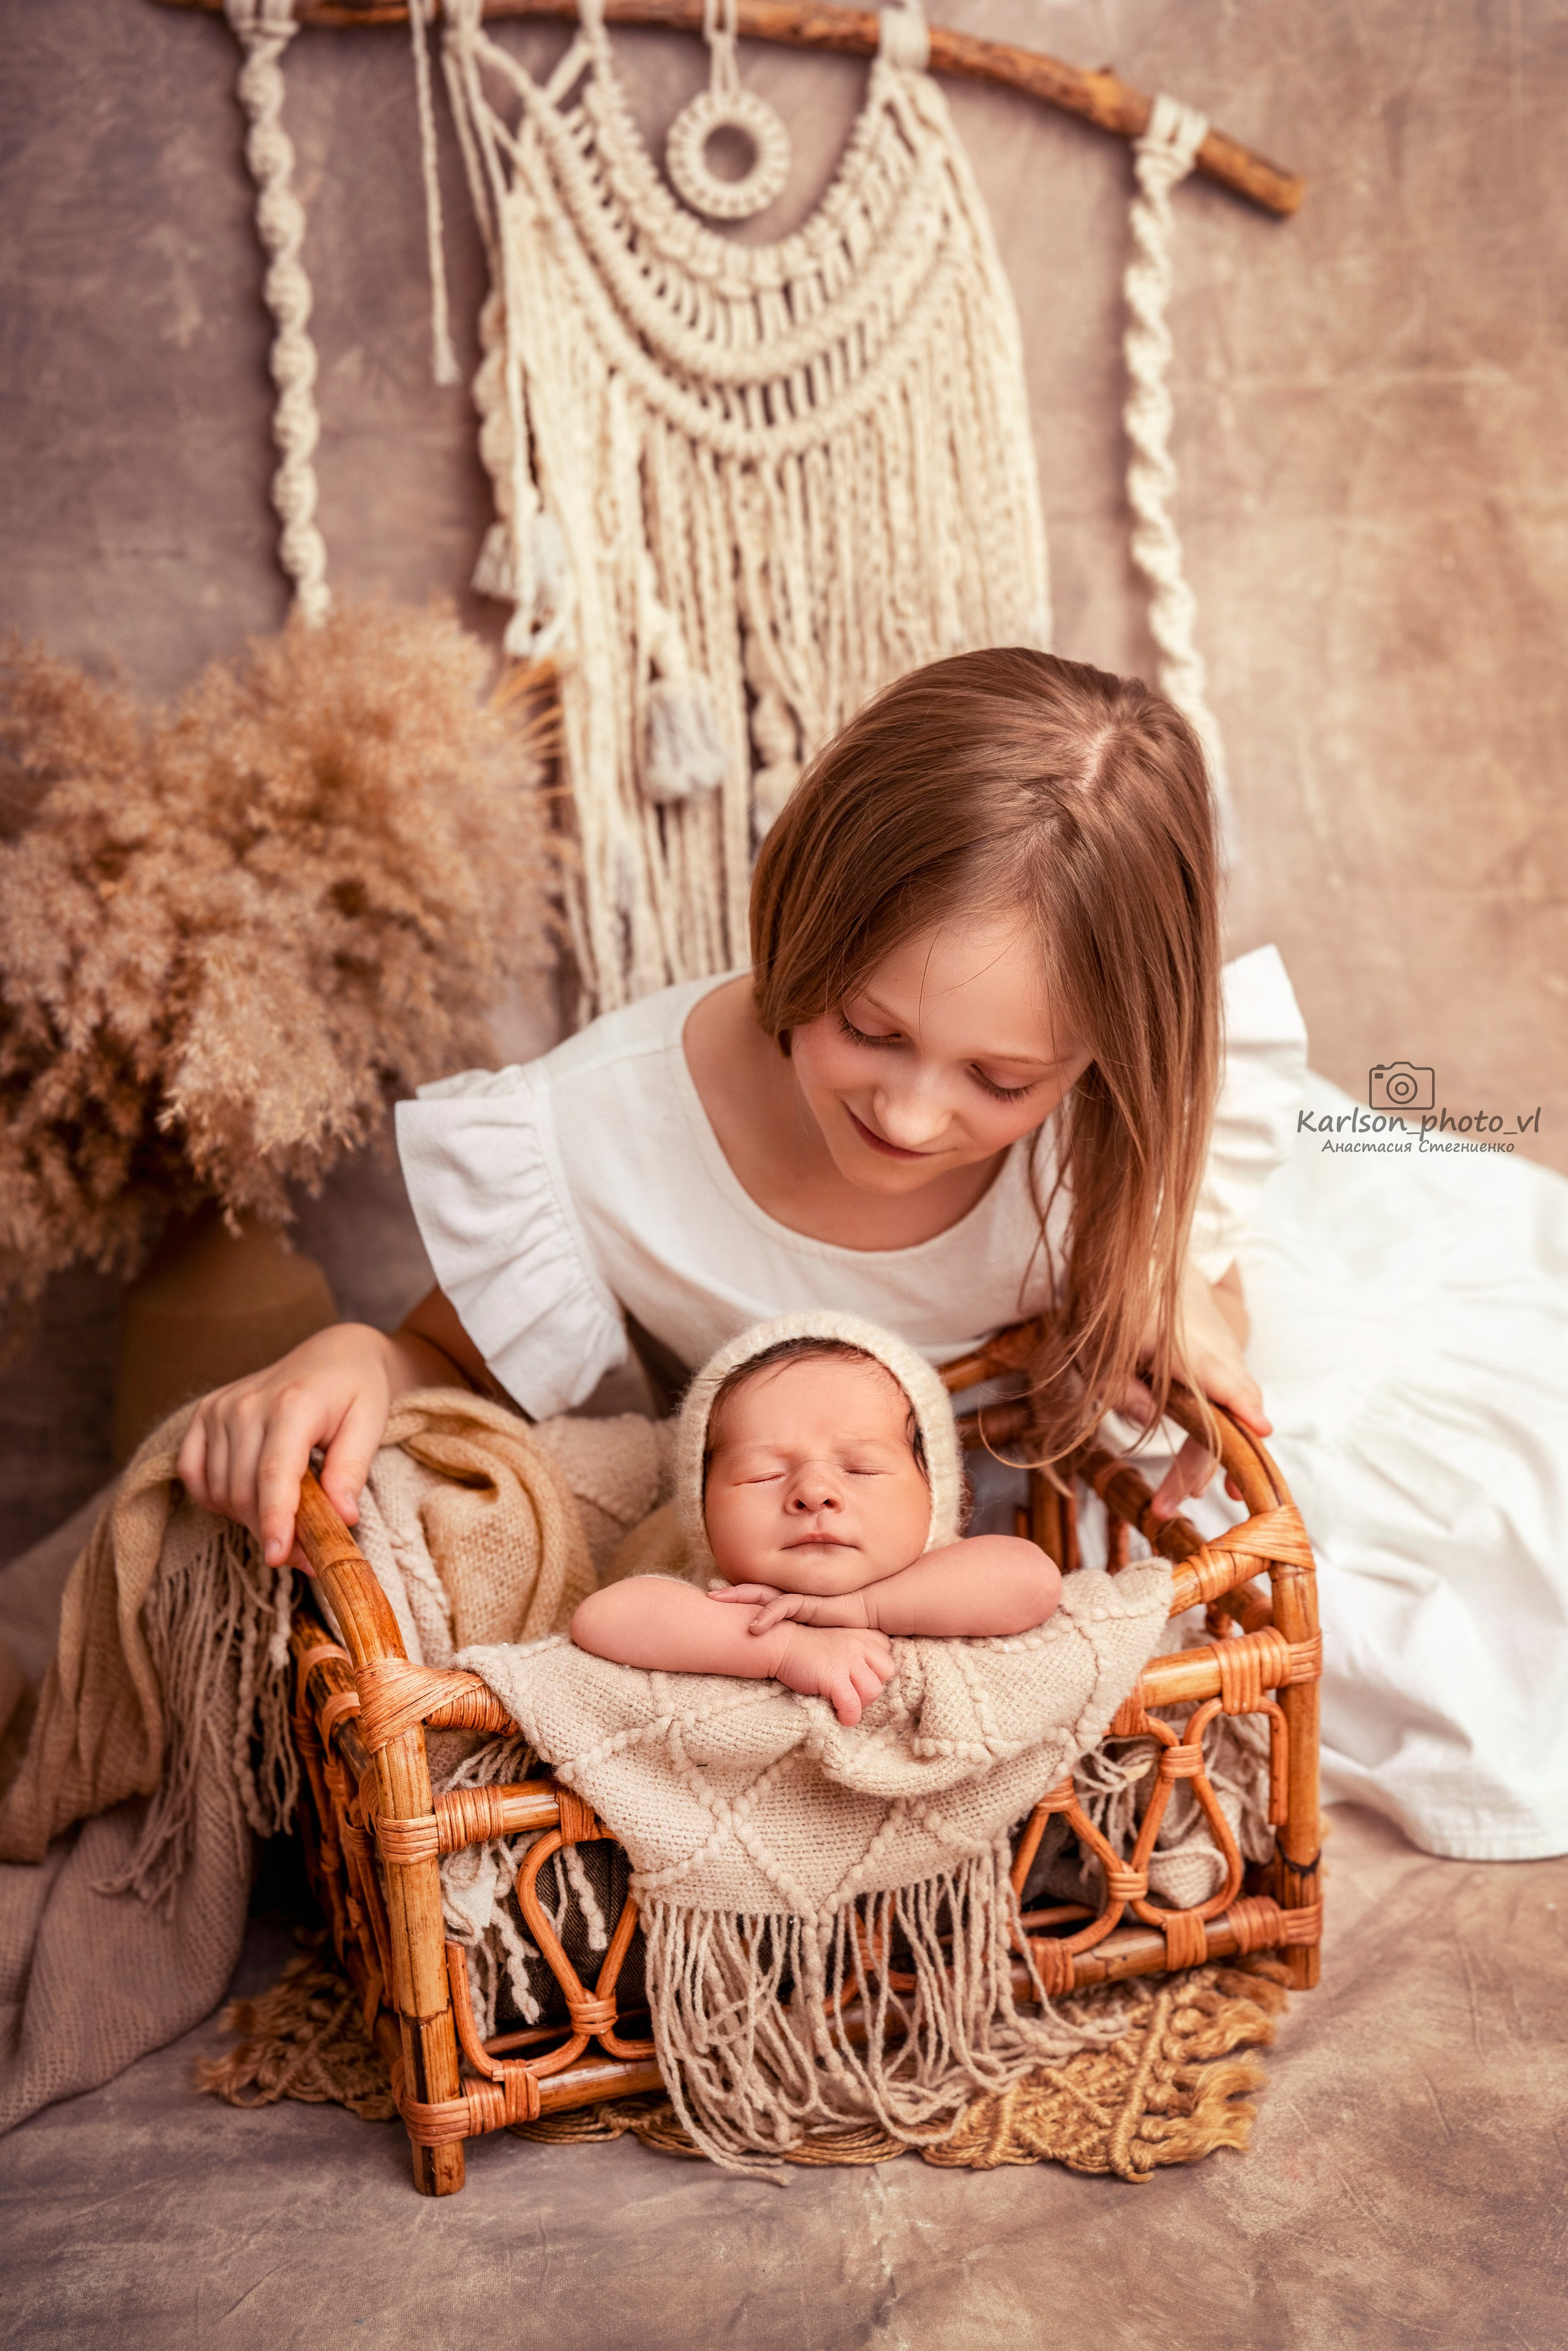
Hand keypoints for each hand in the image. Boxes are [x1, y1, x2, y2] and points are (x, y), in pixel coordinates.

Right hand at [176, 1322, 403, 1572]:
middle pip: (245, 1489)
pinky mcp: (204, 1414)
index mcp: (292, 1404)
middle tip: (305, 1555)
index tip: (278, 1557)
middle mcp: (246, 1405)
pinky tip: (247, 1500)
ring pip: (220, 1489)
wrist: (334, 1354)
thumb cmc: (358, 1390)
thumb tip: (342, 1518)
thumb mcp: (370, 1425)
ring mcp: (219, 1408)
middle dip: (271, 1530)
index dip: (274, 1519)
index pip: (274, 1473)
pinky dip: (216, 1498)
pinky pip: (193, 1474)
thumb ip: (352, 1471)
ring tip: (286, 1523)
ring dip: (248, 1519)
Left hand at [708, 1584, 870, 1633]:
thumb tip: (781, 1655)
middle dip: (731, 1594)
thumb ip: (798, 1639)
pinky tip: (753, 1626)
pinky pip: (783, 1606)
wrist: (870, 1610)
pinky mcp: (809, 1603)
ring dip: (739, 1597)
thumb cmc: (844, 1623)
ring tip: (717, 1600)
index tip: (716, 1604)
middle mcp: (790, 1599)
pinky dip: (767, 1615)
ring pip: (762, 1594)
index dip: (739, 1600)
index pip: (759, 1599)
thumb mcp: (814, 1633)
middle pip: (754, 1593)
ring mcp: (798, 1598)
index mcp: (789, 1605)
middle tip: (707, 1595)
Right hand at [768, 1624, 893, 1725]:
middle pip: (887, 1673)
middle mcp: (860, 1644)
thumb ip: (861, 1653)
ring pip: (874, 1691)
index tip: (859, 1679)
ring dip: (861, 1703)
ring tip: (845, 1704)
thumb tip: (873, 1683)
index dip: (875, 1673)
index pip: (888, 1658)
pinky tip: (839, 1716)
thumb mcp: (842, 1641)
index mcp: (864, 1635)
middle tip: (853, 1693)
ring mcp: (847, 1659)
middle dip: (872, 1688)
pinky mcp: (833, 1676)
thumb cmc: (809, 1647)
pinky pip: (852, 1705)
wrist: (780, 1643)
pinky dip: (849, 1716)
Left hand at [1132, 1260, 1272, 1519]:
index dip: (1242, 1406)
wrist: (1144, 1255)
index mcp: (1186, 1347)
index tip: (1260, 1432)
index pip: (1223, 1379)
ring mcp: (1224, 1351)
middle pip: (1229, 1412)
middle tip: (1179, 1500)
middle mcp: (1216, 1351)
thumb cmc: (1118, 1300)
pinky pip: (1229, 1392)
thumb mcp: (1101, 1348)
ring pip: (1234, 1404)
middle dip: (1208, 1462)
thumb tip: (1145, 1421)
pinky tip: (1196, 1457)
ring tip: (1190, 1490)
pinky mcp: (1222, 1354)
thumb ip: (1120, 1387)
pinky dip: (1221, 1422)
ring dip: (1215, 1448)